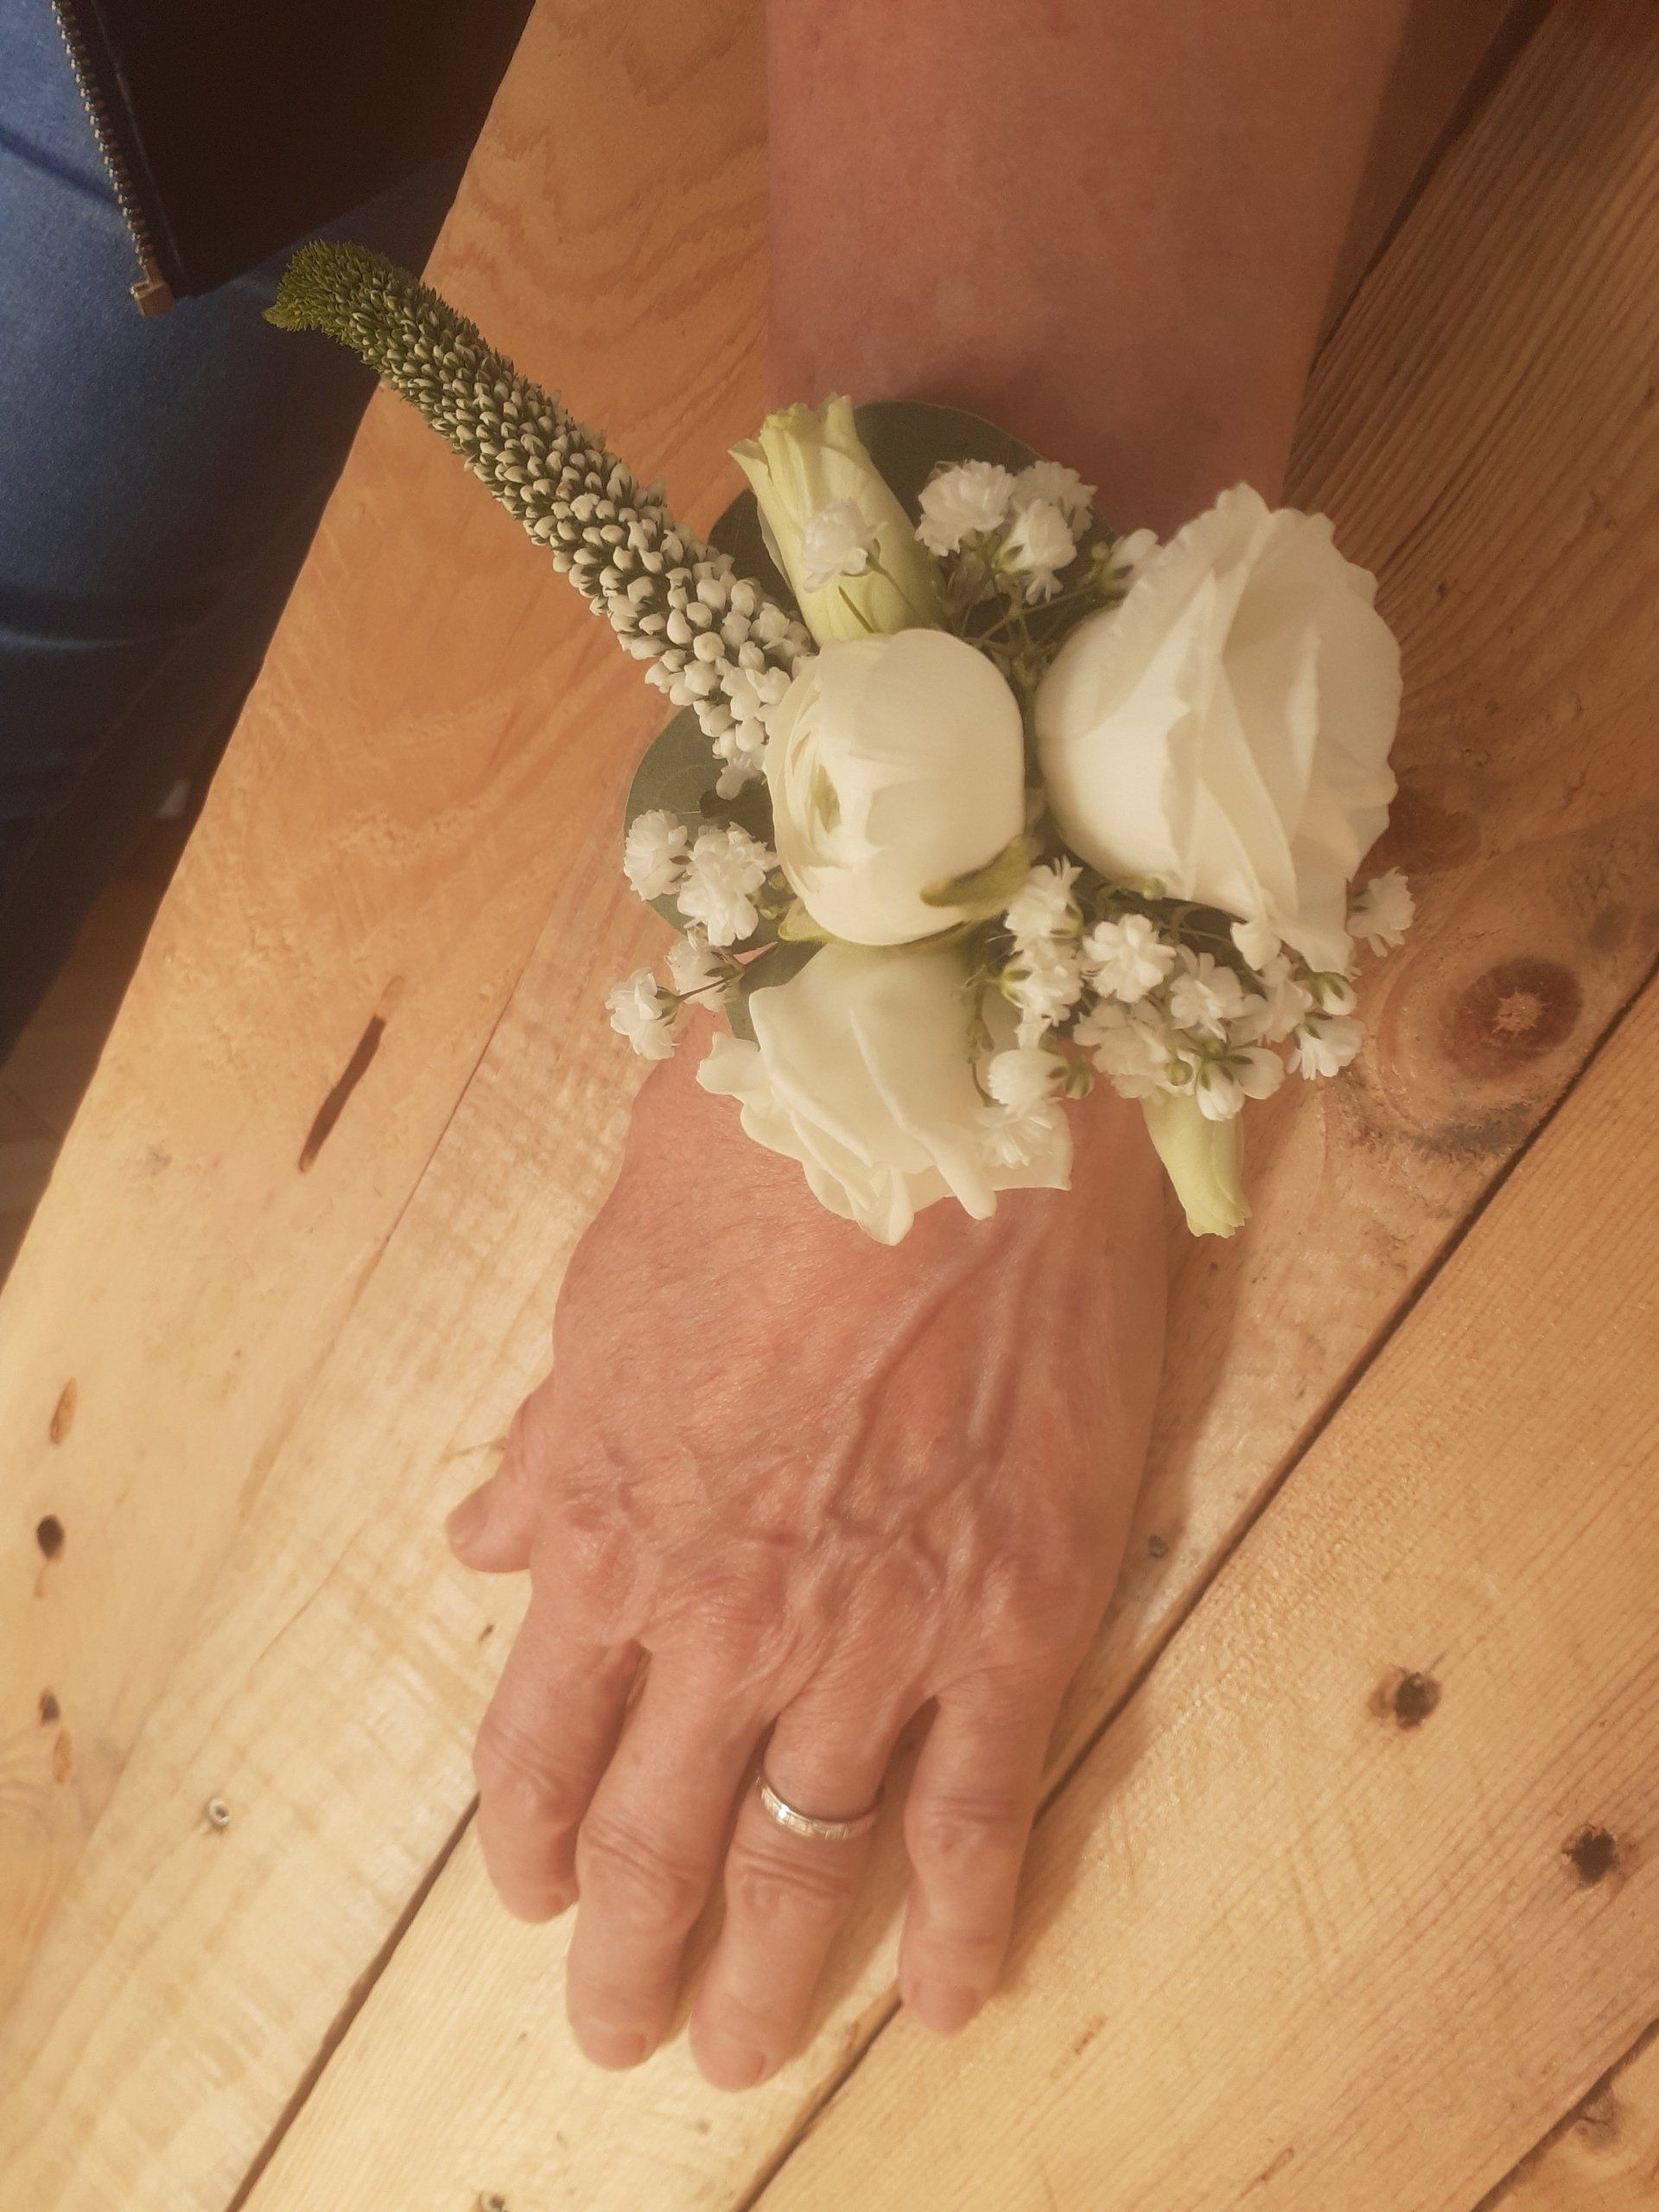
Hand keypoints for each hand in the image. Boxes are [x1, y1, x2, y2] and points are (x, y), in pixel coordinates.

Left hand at [445, 1014, 1165, 2087]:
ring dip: (769, 1978)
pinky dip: (965, 1919)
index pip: (537, 1741)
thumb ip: (552, 1440)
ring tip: (743, 2054)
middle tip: (621, 2033)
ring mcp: (875, 1634)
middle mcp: (723, 1617)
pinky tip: (954, 1995)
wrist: (945, 1096)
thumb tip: (483, 1535)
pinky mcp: (1017, 1618)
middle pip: (657, 1838)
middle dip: (626, 1953)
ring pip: (805, 1858)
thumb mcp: (605, 1291)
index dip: (526, 1837)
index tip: (526, 1895)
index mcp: (609, 1531)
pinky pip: (981, 1811)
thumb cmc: (758, 1161)